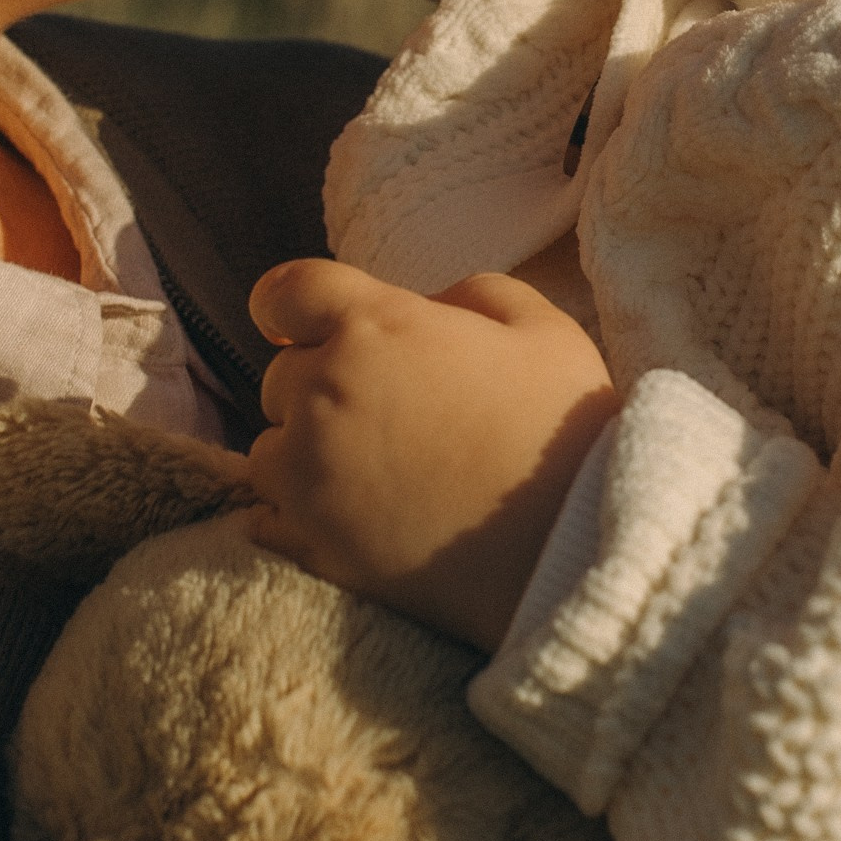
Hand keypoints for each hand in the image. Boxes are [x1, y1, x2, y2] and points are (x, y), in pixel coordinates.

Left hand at [246, 258, 618, 649]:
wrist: (573, 548)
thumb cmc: (564, 430)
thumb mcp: (541, 327)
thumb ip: (472, 294)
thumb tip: (429, 308)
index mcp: (373, 328)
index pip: (286, 292)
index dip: (290, 304)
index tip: (303, 322)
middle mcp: (324, 394)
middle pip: (278, 374)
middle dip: (318, 383)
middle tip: (384, 412)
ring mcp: (310, 476)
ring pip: (268, 449)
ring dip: (303, 451)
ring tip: (370, 472)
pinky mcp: (312, 544)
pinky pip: (266, 516)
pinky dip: (294, 512)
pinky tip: (347, 516)